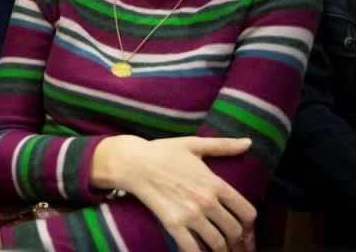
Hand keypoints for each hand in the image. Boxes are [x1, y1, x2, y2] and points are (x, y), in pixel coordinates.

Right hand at [95, 136, 255, 251]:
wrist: (132, 162)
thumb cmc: (162, 152)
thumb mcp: (194, 145)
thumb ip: (223, 146)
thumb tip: (248, 142)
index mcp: (215, 183)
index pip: (247, 212)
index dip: (250, 226)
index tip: (246, 230)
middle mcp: (207, 201)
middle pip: (235, 231)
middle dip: (238, 241)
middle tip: (235, 246)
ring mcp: (190, 214)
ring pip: (217, 243)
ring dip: (222, 251)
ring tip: (221, 251)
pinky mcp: (173, 224)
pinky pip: (192, 248)